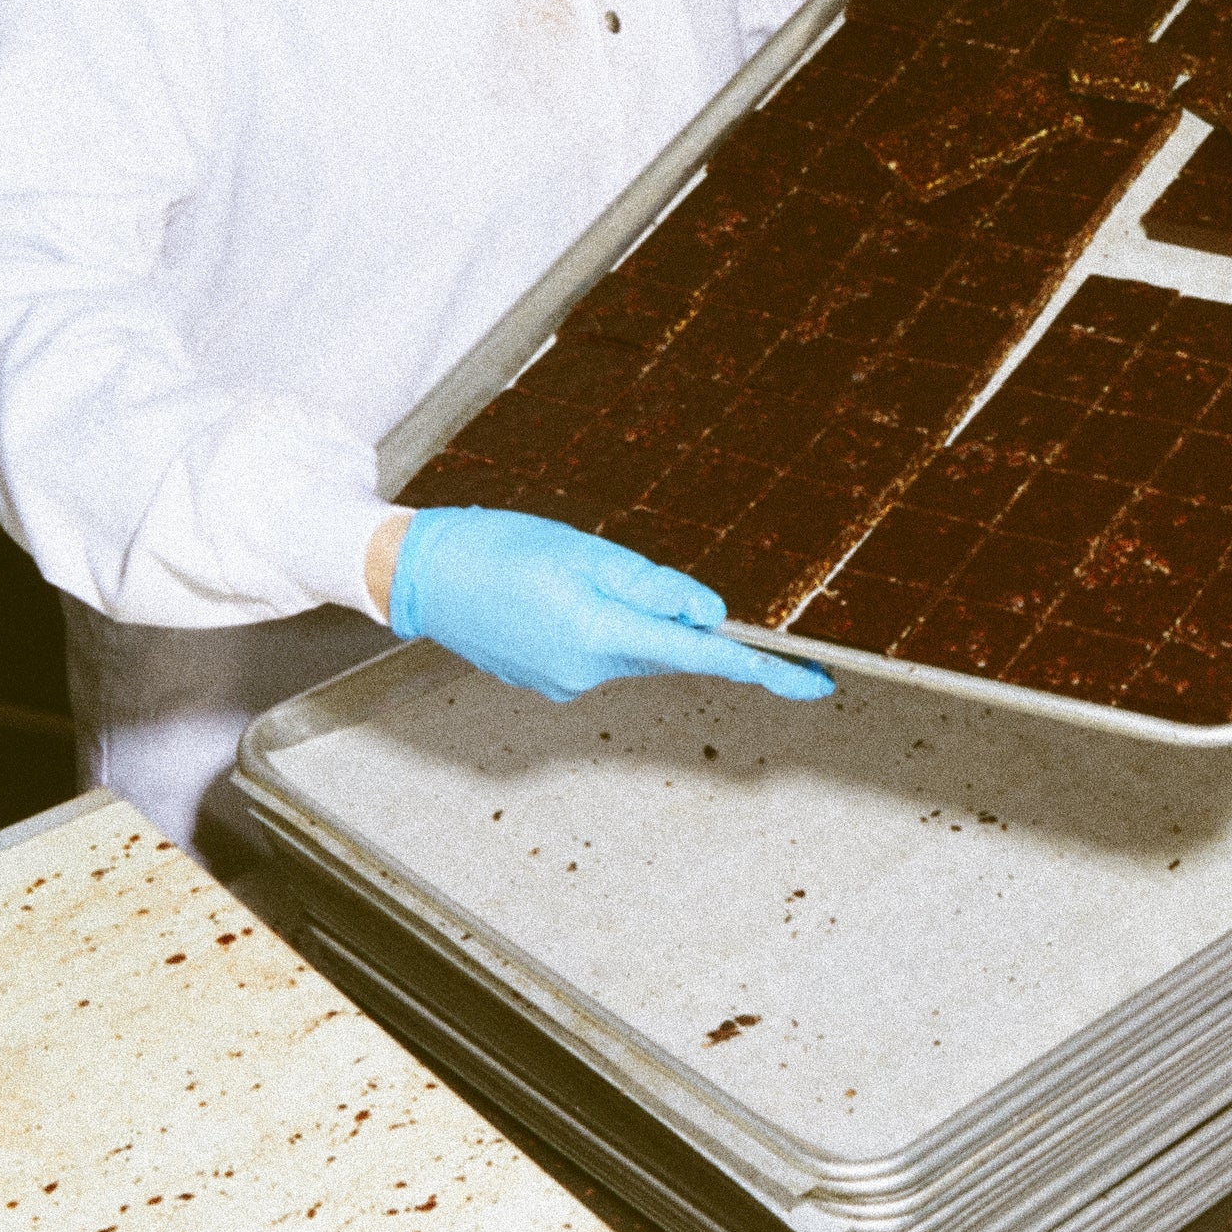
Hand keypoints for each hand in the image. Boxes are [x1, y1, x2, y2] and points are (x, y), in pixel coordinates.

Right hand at [387, 508, 834, 704]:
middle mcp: (587, 672)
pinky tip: (563, 594)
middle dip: (685, 627)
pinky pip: (600, 654)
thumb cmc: (498, 548)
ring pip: (633, 651)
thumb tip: (713, 616)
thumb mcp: (585, 551)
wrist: (419, 574)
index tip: (813, 683)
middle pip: (668, 652)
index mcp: (601, 635)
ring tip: (579, 573)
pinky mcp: (548, 680)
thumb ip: (653, 586)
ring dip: (635, 621)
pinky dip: (603, 627)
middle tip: (663, 586)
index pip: (702, 657)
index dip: (764, 671)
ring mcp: (565, 683)